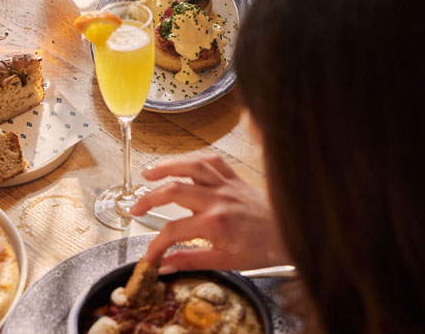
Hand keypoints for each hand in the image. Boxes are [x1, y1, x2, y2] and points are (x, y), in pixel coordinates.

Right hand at [129, 154, 289, 272]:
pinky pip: (211, 161)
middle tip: (135, 209)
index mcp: (215, 223)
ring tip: (148, 173)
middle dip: (149, 198)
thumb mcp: (225, 262)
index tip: (148, 256)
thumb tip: (165, 266)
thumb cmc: (261, 249)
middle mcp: (218, 199)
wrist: (288, 233)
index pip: (174, 231)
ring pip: (191, 166)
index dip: (155, 245)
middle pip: (174, 191)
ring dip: (167, 167)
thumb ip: (191, 261)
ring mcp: (226, 185)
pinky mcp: (234, 178)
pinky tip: (182, 163)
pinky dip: (193, 159)